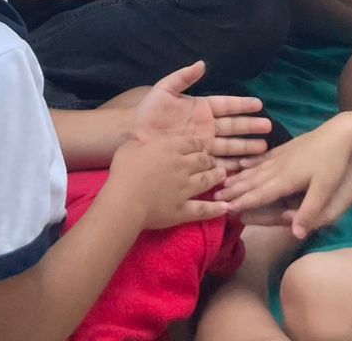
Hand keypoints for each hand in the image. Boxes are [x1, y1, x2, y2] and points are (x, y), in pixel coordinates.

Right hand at [108, 132, 227, 228]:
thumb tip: (143, 144)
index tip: (201, 147)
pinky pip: (204, 209)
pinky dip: (216, 209)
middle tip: (213, 162)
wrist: (125, 200)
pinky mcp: (184, 210)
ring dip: (216, 177)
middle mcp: (182, 166)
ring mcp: (185, 188)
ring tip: (223, 176)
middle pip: (203, 160)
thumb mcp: (129, 147)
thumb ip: (140, 143)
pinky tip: (226, 207)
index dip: (199, 144)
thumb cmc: (124, 171)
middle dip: (210, 159)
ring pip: (207, 181)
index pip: (192, 142)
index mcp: (170, 148)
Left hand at [131, 59, 270, 169]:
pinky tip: (244, 167)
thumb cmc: (148, 113)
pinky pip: (217, 162)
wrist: (134, 138)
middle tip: (269, 128)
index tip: (259, 104)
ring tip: (263, 148)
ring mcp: (203, 144)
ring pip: (229, 145)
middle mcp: (206, 126)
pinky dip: (231, 165)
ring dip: (246, 147)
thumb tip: (202, 64)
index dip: (242, 104)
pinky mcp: (197, 159)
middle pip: (233, 126)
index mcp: (201, 107)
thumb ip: (183, 77)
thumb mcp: (164, 90)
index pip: (226, 105)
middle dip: (250, 127)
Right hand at [216, 114, 351, 235]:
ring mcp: (282, 155)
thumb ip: (309, 211)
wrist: (340, 133)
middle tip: (214, 196)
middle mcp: (279, 167)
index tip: (224, 209)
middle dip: (234, 189)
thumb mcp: (325, 189)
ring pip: (255, 169)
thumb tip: (295, 233)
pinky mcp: (287, 147)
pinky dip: (251, 162)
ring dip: (239, 176)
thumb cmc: (334, 163)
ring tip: (223, 181)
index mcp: (285, 179)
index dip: (242, 202)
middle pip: (252, 181)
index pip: (259, 194)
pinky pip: (263, 157)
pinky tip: (244, 162)